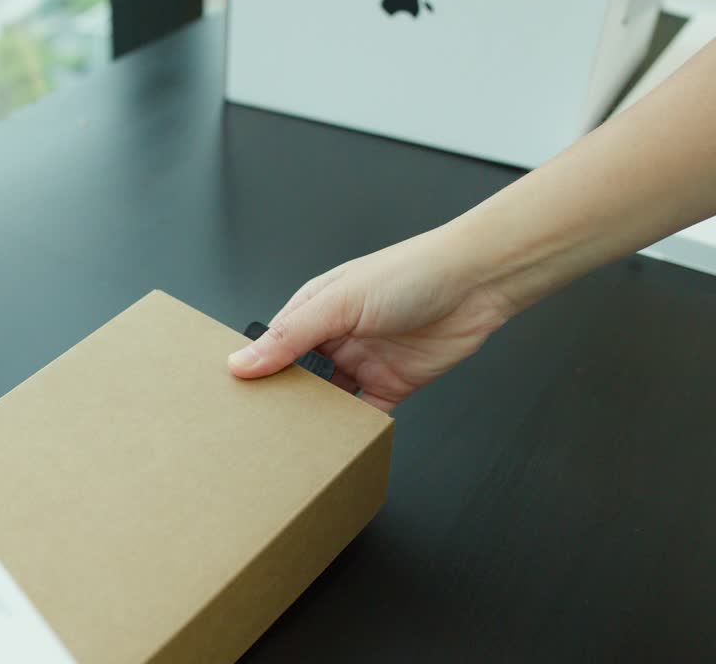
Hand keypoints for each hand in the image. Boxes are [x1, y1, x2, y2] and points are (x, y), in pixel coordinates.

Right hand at [227, 230, 515, 412]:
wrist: (476, 284)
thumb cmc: (410, 273)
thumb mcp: (338, 303)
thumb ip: (291, 336)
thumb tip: (243, 361)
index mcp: (315, 310)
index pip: (274, 346)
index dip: (256, 371)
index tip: (238, 399)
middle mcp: (335, 337)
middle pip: (298, 378)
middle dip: (285, 401)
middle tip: (263, 428)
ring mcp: (363, 362)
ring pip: (328, 401)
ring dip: (317, 419)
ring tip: (296, 442)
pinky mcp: (392, 385)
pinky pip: (365, 415)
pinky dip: (354, 430)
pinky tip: (341, 440)